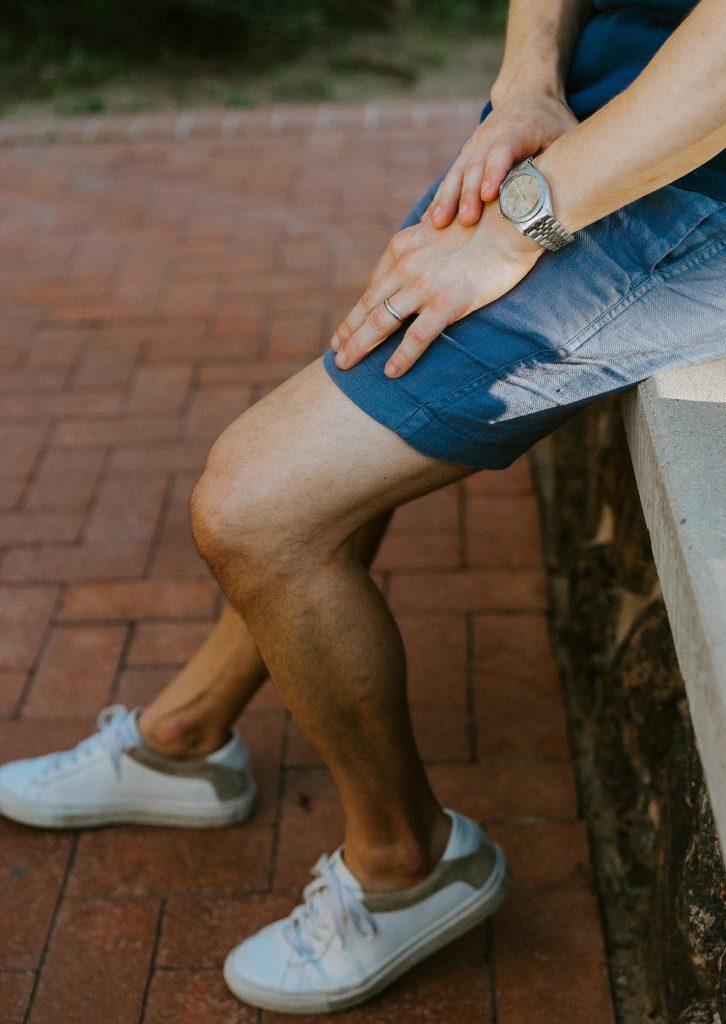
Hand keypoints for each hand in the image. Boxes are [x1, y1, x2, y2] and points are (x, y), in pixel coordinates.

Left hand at [330, 204, 542, 377]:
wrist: (514, 219)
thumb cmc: (487, 223)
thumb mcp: (444, 228)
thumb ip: (425, 243)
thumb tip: (419, 253)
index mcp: (403, 245)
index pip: (375, 284)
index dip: (359, 310)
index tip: (348, 327)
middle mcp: (407, 264)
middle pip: (368, 305)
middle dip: (348, 331)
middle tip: (335, 352)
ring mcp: (424, 284)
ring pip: (381, 322)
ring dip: (359, 346)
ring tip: (344, 365)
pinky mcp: (447, 302)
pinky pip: (417, 336)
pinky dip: (401, 357)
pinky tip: (389, 373)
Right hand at [422, 88, 578, 228]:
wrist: (527, 92)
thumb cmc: (552, 121)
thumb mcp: (567, 133)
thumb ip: (563, 159)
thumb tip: (566, 195)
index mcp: (518, 128)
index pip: (503, 150)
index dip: (495, 172)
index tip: (488, 195)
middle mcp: (490, 135)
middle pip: (475, 167)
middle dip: (468, 195)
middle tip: (465, 221)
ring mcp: (474, 146)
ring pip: (457, 174)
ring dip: (447, 200)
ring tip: (438, 225)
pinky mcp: (466, 156)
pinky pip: (450, 180)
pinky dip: (439, 200)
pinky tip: (428, 222)